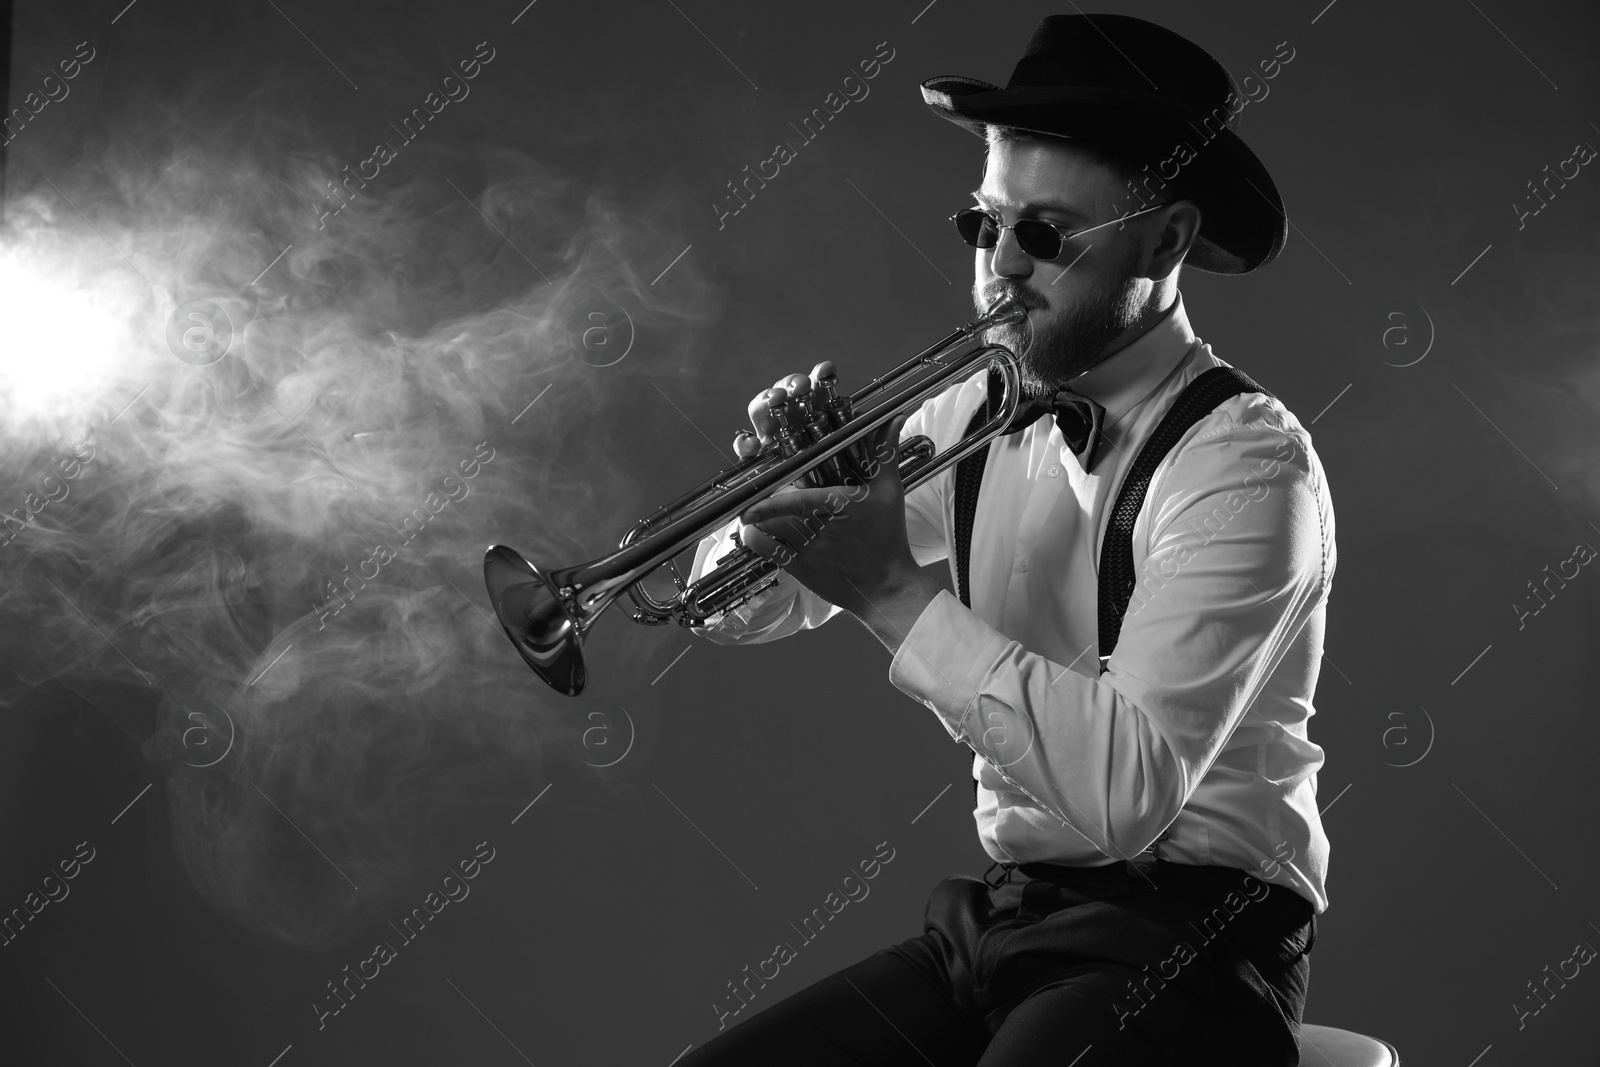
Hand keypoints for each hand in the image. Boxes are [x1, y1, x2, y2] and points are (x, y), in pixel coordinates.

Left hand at [731, 364, 830, 459]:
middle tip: (800, 387)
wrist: (802, 463)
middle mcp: (782, 406)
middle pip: (782, 388)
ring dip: (807, 379)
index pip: (760, 405)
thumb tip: (750, 443)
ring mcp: (801, 401)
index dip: (766, 400)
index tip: (776, 399)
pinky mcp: (821, 399)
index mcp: (765, 419)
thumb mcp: (760, 459)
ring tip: (818, 377)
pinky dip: (824, 373)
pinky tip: (829, 369)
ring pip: (802, 383)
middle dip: (790, 385)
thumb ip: (748, 450)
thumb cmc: (778, 458)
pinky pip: (821, 383)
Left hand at [735, 411, 941, 649]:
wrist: (886, 586)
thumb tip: (892, 418)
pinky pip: (769, 553)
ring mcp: (809, 551)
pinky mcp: (801, 569)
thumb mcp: (890, 491)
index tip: (752, 494)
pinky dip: (755, 540)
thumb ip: (885, 453)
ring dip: (755, 519)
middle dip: (762, 503)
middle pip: (777, 513)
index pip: (799, 501)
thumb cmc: (888, 536)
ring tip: (750, 508)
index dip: (771, 500)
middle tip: (756, 491)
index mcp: (840, 505)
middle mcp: (821, 529)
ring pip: (768, 531)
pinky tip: (751, 530)